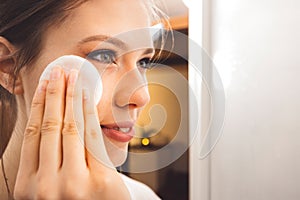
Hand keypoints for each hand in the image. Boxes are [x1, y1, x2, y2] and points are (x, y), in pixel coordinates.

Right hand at [14, 67, 129, 199]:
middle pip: (50, 127)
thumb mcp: (49, 188)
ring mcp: (73, 185)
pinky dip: (88, 113)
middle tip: (59, 71)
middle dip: (55, 94)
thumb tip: (48, 119)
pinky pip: (92, 139)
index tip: (44, 83)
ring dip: (71, 98)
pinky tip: (87, 97)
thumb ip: (46, 162)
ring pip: (70, 129)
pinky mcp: (99, 182)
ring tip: (73, 77)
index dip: (39, 105)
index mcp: (28, 186)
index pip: (32, 135)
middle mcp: (45, 186)